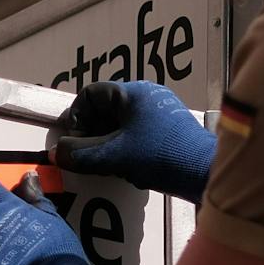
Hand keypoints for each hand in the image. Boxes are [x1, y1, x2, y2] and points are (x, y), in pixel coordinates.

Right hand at [50, 80, 214, 203]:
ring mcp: (160, 112)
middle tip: (89, 156)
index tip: (75, 142)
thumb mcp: (114, 155)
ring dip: (109, 144)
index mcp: (133, 92)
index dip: (77, 118)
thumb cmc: (162, 155)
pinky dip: (126, 149)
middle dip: (92, 134)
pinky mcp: (169, 130)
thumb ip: (82, 154)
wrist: (205, 172)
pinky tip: (130, 169)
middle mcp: (147, 96)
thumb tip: (57, 154)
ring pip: (121, 124)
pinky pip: (137, 134)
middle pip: (105, 109)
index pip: (90, 94)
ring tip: (110, 165)